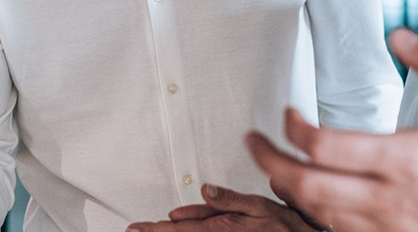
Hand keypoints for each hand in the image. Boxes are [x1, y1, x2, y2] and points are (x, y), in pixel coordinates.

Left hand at [126, 184, 320, 231]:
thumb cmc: (283, 226)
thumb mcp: (259, 206)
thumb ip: (229, 199)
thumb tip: (204, 190)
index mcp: (223, 228)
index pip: (181, 229)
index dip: (156, 229)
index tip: (137, 228)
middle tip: (134, 231)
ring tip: (148, 230)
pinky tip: (179, 227)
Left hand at [249, 29, 417, 231]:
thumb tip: (397, 36)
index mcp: (409, 160)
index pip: (323, 146)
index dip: (292, 127)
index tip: (286, 113)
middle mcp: (392, 201)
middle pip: (304, 187)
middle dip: (267, 162)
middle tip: (252, 142)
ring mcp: (393, 231)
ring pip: (317, 216)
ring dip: (288, 191)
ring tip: (275, 167)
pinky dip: (319, 218)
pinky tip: (314, 201)